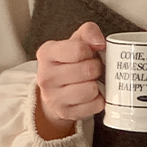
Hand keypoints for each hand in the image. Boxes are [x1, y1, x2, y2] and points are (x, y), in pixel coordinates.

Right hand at [35, 22, 105, 139]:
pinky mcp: (66, 113)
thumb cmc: (69, 62)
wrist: (57, 90)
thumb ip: (88, 32)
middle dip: (97, 68)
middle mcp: (46, 76)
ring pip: (91, 89)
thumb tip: (100, 42)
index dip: (91, 51)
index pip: (79, 50)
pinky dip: (99, 99)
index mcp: (46, 53)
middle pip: (88, 70)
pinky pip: (96, 105)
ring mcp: (54, 98)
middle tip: (93, 69)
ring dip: (97, 84)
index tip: (89, 53)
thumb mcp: (75, 41)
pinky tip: (91, 95)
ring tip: (91, 81)